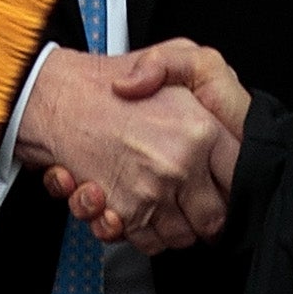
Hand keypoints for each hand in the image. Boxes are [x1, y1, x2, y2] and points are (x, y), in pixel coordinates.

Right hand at [17, 45, 236, 252]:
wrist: (51, 98)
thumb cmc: (108, 81)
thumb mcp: (174, 52)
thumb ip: (206, 70)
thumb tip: (216, 111)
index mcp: (201, 129)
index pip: (240, 176)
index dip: (233, 183)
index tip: (223, 183)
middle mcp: (180, 165)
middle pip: (215, 216)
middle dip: (205, 215)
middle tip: (193, 203)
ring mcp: (151, 192)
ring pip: (182, 235)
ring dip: (173, 227)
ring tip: (161, 205)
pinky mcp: (123, 212)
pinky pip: (147, 241)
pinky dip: (141, 234)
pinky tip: (134, 210)